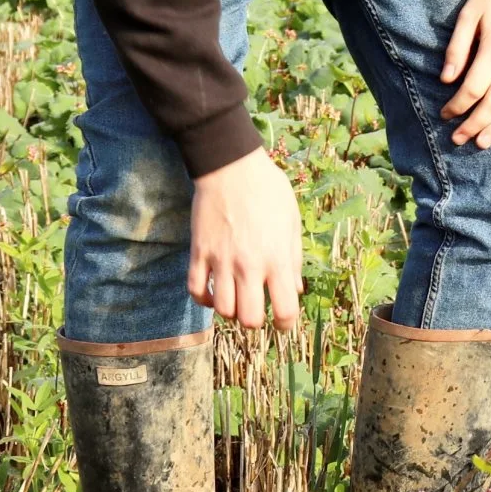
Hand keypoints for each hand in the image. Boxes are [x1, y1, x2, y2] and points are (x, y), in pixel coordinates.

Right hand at [187, 148, 303, 331]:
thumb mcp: (291, 222)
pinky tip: (212, 291)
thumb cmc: (268, 191)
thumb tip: (295, 290)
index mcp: (277, 259)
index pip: (285, 310)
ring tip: (235, 297)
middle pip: (250, 319)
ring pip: (222, 310)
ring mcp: (221, 261)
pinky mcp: (199, 253)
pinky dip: (203, 299)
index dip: (286, 324)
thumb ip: (294, 259)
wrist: (231, 167)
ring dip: (230, 310)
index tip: (283, 322)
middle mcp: (249, 265)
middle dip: (255, 321)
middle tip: (257, 308)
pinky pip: (195, 291)